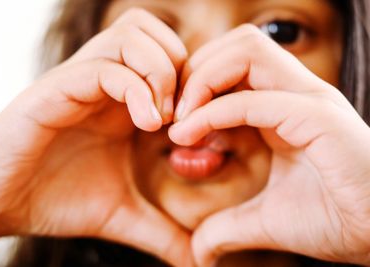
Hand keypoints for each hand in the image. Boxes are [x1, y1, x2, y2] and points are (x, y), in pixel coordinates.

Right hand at [0, 9, 193, 265]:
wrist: (2, 203)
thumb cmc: (59, 200)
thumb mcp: (125, 215)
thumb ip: (165, 233)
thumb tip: (201, 261)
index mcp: (122, 101)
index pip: (169, 53)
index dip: (195, 81)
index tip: (201, 124)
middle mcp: (104, 81)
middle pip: (153, 30)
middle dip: (180, 66)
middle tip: (184, 113)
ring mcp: (80, 80)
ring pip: (132, 35)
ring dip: (160, 72)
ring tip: (162, 119)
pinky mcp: (57, 88)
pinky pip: (104, 66)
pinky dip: (134, 89)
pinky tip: (144, 124)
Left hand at [169, 24, 369, 265]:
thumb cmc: (333, 221)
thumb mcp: (265, 220)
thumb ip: (227, 226)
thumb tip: (197, 251)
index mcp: (283, 108)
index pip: (232, 68)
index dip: (194, 88)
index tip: (169, 122)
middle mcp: (295, 94)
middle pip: (236, 46)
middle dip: (194, 72)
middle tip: (170, 112)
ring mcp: (309, 100)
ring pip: (246, 52)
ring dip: (202, 81)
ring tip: (179, 119)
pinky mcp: (319, 117)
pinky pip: (255, 98)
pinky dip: (214, 112)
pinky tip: (188, 134)